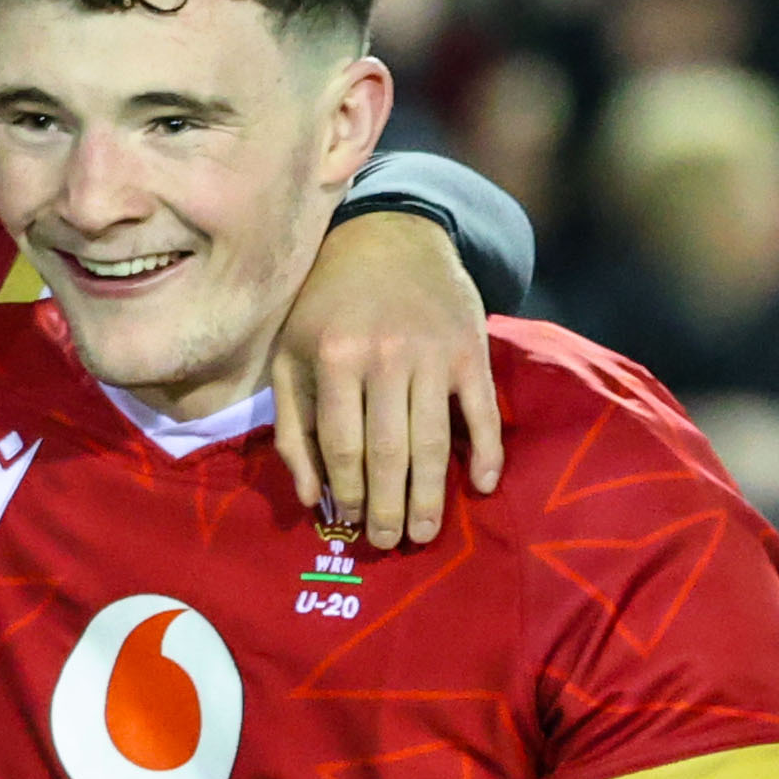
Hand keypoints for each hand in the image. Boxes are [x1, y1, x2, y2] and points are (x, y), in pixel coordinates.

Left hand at [274, 210, 504, 550]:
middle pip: (389, 454)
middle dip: (388, 508)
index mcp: (334, 358)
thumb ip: (293, 427)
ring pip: (433, 441)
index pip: (343, 448)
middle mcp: (384, 357)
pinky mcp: (471, 348)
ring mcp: (433, 353)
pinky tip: (483, 486)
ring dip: (431, 496)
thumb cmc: (327, 304)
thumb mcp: (291, 355)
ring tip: (426, 533)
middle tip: (388, 543)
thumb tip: (310, 499)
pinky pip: (483, 411)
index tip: (349, 524)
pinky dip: (487, 451)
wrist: (389, 235)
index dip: (348, 494)